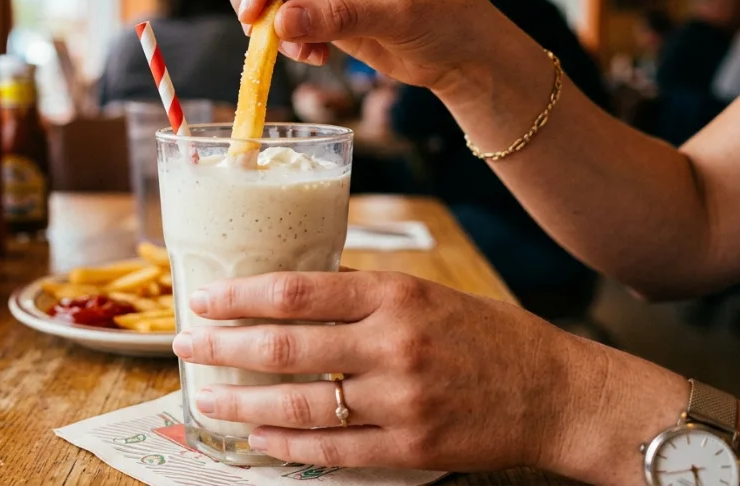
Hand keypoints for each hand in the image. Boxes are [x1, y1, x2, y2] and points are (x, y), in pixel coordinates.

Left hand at [171, 270, 593, 470]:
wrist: (554, 390)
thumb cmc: (487, 336)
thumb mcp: (426, 294)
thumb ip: (363, 295)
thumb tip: (293, 295)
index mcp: (395, 295)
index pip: (298, 290)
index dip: (242, 296)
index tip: (204, 298)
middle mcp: (393, 343)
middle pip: (287, 346)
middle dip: (224, 347)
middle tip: (185, 345)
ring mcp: (401, 398)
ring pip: (301, 403)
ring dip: (244, 403)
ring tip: (207, 400)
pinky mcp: (411, 445)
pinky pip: (334, 449)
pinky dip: (289, 445)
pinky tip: (259, 438)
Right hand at [229, 0, 532, 94]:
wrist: (463, 54)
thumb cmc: (447, 20)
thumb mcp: (397, 15)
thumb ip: (339, 16)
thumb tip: (280, 22)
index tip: (252, 12)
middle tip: (255, 30)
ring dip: (270, 21)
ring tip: (303, 52)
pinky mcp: (319, 1)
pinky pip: (280, 14)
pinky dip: (285, 38)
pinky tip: (315, 56)